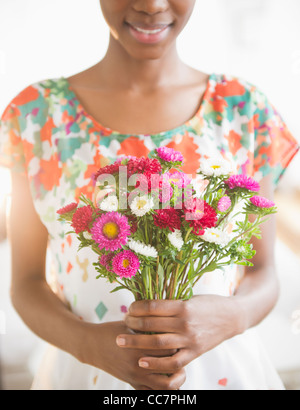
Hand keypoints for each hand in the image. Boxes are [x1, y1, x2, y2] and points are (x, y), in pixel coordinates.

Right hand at [80, 320, 184, 389]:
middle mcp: (139, 364)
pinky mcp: (132, 384)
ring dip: (175, 377)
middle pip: (171, 365)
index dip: (177, 341)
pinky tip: (167, 376)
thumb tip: (170, 318)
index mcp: (139, 346)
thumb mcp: (130, 324)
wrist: (93, 345)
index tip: (178, 336)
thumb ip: (149, 324)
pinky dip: (163, 387)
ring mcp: (136, 377)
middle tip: (182, 350)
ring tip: (178, 368)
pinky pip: (153, 392)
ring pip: (166, 385)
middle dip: (179, 358)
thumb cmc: (113, 330)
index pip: (169, 347)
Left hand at [117, 295, 241, 374]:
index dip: (137, 307)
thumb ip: (170, 304)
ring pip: (158, 344)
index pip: (152, 306)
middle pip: (151, 325)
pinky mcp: (194, 353)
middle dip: (132, 324)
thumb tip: (145, 305)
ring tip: (121, 341)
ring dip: (136, 343)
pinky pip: (173, 362)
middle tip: (122, 322)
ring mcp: (190, 340)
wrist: (232, 317)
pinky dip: (156, 364)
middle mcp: (185, 323)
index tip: (129, 308)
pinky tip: (142, 362)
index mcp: (183, 306)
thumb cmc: (208, 304)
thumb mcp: (189, 298)